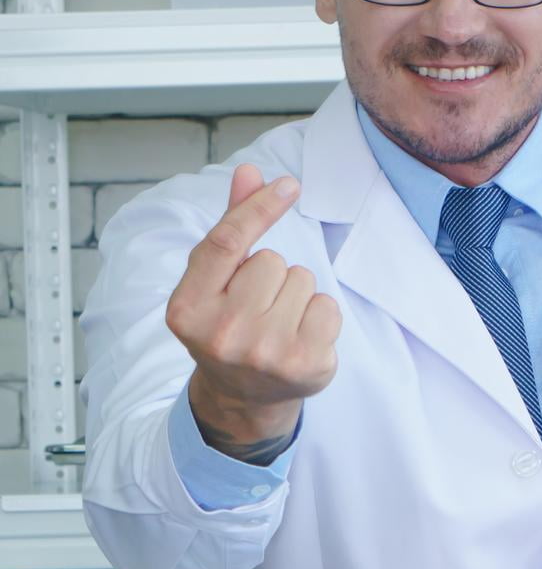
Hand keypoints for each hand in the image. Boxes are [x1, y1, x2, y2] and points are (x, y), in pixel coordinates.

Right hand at [165, 164, 340, 457]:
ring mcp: (265, 353)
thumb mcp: (216, 282)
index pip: (225, 243)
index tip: (288, 184)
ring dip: (297, 294)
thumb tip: (249, 171)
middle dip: (272, 275)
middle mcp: (222, 333)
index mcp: (187, 308)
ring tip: (278, 323)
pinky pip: (329, 306)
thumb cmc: (229, 324)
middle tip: (258, 307)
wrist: (243, 397)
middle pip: (272, 261)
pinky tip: (300, 338)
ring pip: (303, 281)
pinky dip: (321, 316)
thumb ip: (232, 227)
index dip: (258, 208)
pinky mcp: (305, 365)